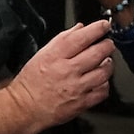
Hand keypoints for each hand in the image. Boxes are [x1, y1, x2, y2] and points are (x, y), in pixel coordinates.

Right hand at [1, 20, 117, 131]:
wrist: (25, 107)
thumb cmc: (32, 82)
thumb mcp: (42, 54)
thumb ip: (63, 40)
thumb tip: (80, 29)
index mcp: (55, 56)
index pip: (80, 38)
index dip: (97, 29)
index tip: (104, 26)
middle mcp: (67, 70)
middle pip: (97, 53)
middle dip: (107, 45)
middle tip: (108, 44)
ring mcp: (76, 87)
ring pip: (104, 72)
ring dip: (108, 64)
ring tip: (105, 62)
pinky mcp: (82, 102)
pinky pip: (103, 91)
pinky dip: (104, 84)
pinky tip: (100, 81)